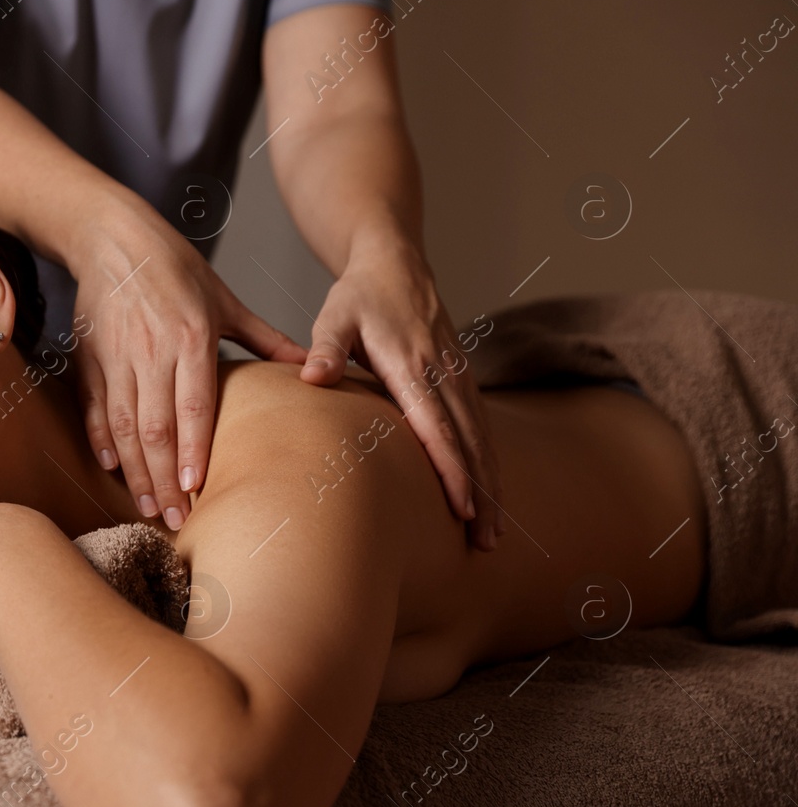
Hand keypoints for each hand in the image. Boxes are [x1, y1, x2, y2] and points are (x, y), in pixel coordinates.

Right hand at [72, 204, 308, 529]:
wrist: (112, 237)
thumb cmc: (175, 266)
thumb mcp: (225, 299)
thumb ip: (265, 338)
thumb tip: (311, 366)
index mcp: (190, 338)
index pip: (192, 407)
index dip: (192, 452)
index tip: (196, 490)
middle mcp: (151, 352)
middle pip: (156, 428)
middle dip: (164, 478)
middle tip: (173, 519)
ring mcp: (116, 358)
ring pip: (123, 426)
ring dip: (134, 470)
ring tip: (147, 506)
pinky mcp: (89, 359)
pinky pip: (94, 408)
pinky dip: (101, 439)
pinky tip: (110, 467)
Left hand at [299, 235, 504, 550]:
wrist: (394, 263)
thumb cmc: (358, 295)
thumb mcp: (334, 315)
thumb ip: (326, 348)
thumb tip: (313, 376)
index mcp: (412, 364)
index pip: (437, 426)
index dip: (452, 469)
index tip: (464, 508)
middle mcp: (444, 372)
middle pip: (470, 441)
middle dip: (481, 492)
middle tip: (487, 544)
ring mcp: (459, 374)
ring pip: (482, 436)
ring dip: (491, 483)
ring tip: (493, 534)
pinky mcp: (462, 376)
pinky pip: (481, 424)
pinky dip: (489, 459)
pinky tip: (489, 490)